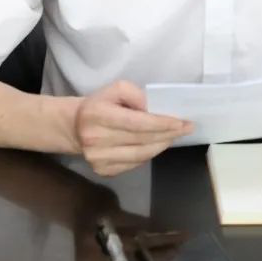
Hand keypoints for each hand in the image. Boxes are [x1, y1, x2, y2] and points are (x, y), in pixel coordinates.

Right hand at [75, 80, 192, 176]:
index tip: (181, 122)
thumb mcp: (114, 89)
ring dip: (162, 145)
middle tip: (186, 128)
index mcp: (97, 115)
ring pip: (141, 155)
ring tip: (174, 135)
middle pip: (142, 140)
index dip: (161, 123)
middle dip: (168, 134)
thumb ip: (134, 94)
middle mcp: (96, 140)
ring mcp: (98, 159)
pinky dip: (149, 154)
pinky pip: (134, 164)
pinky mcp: (103, 171)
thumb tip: (152, 109)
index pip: (136, 123)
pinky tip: (157, 144)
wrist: (75, 127)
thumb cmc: (99, 105)